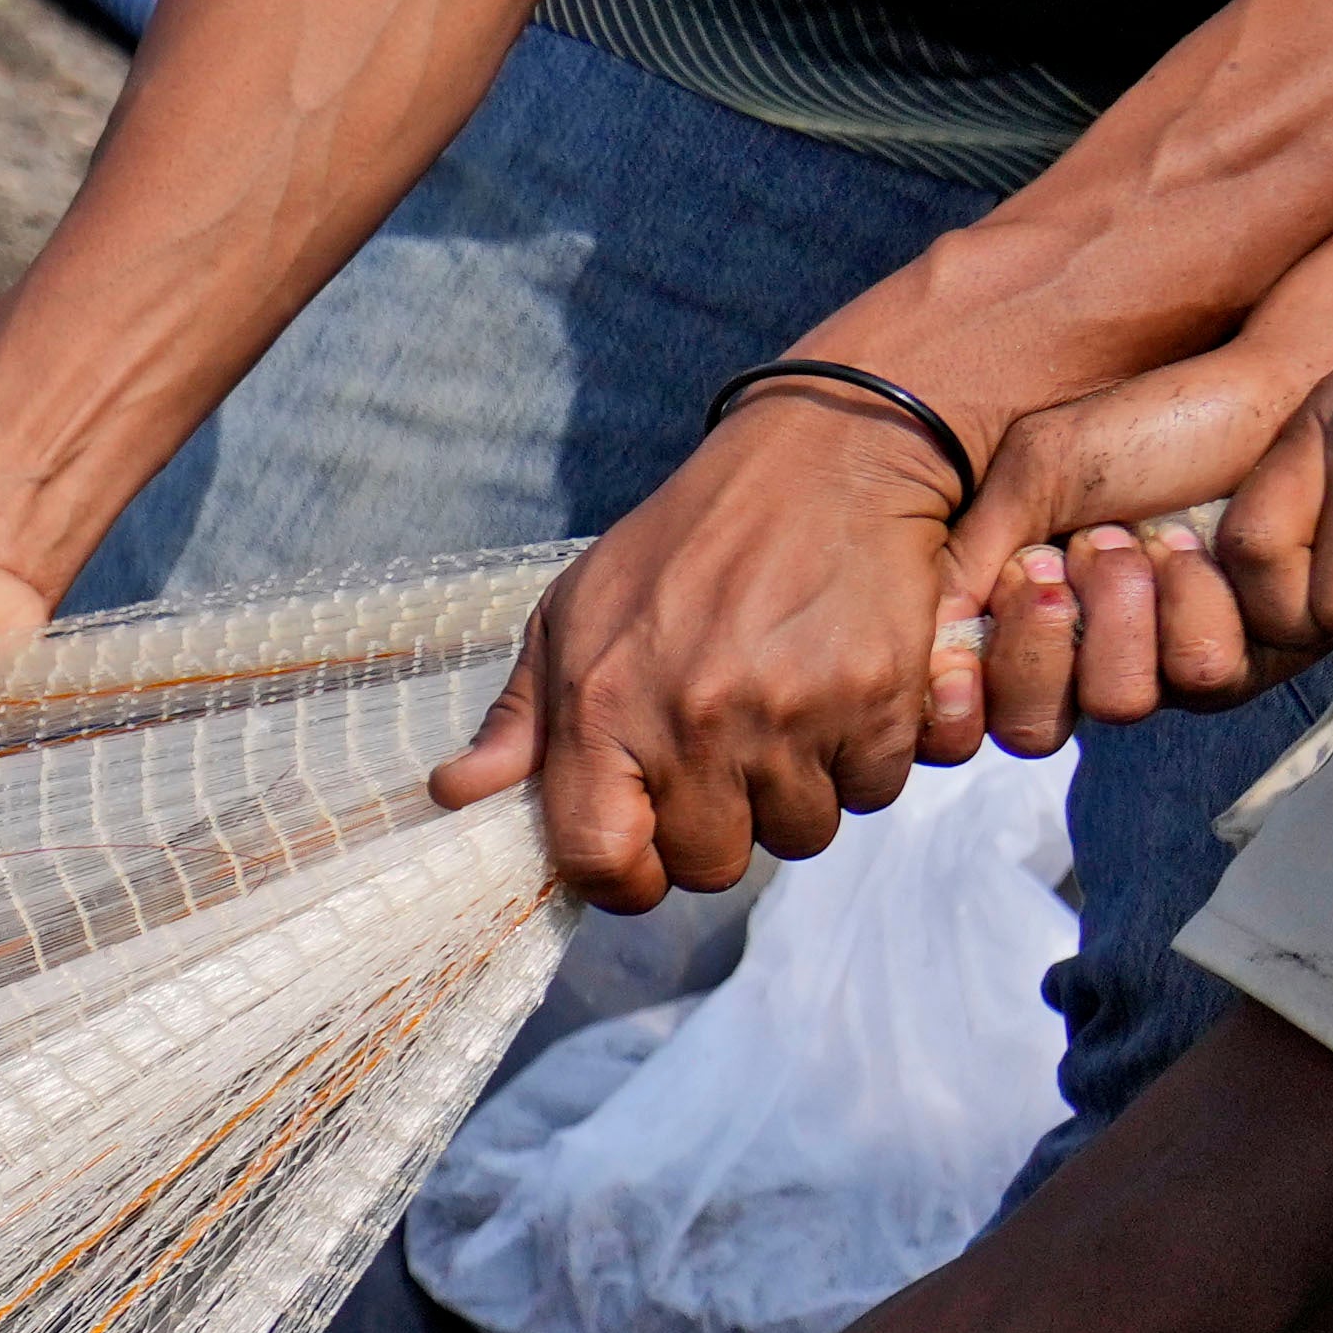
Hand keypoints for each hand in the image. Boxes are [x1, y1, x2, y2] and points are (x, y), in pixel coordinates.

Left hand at [426, 380, 970, 908]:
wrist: (826, 451)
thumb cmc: (687, 541)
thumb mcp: (577, 610)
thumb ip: (521, 715)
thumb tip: (454, 793)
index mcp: (605, 704)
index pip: (599, 859)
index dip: (624, 882)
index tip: (643, 862)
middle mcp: (697, 719)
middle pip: (710, 864)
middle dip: (720, 829)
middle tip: (727, 761)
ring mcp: (792, 713)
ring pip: (799, 834)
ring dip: (797, 795)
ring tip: (785, 717)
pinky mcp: (878, 699)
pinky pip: (873, 790)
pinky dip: (864, 759)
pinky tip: (840, 697)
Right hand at [922, 358, 1285, 752]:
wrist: (1266, 393)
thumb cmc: (1146, 425)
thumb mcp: (1034, 474)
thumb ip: (972, 554)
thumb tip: (926, 640)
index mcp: (1022, 621)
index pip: (964, 718)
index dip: (954, 709)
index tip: (958, 669)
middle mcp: (1087, 659)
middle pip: (1032, 730)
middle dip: (1040, 642)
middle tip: (1065, 555)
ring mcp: (1164, 668)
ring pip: (1118, 702)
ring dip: (1124, 606)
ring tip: (1144, 535)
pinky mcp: (1244, 661)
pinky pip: (1201, 673)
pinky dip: (1192, 596)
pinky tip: (1201, 543)